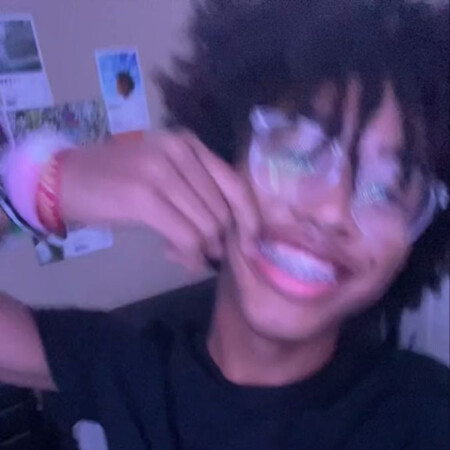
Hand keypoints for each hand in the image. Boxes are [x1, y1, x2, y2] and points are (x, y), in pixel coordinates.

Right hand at [60, 131, 260, 268]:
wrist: (66, 179)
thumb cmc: (118, 180)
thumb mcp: (164, 175)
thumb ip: (197, 193)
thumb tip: (228, 230)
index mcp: (188, 144)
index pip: (235, 183)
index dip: (249, 218)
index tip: (251, 243)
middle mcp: (179, 150)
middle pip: (223, 208)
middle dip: (222, 239)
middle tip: (208, 252)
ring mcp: (161, 171)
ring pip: (207, 225)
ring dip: (204, 249)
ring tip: (189, 254)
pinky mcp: (143, 196)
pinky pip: (186, 236)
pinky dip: (189, 255)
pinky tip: (181, 260)